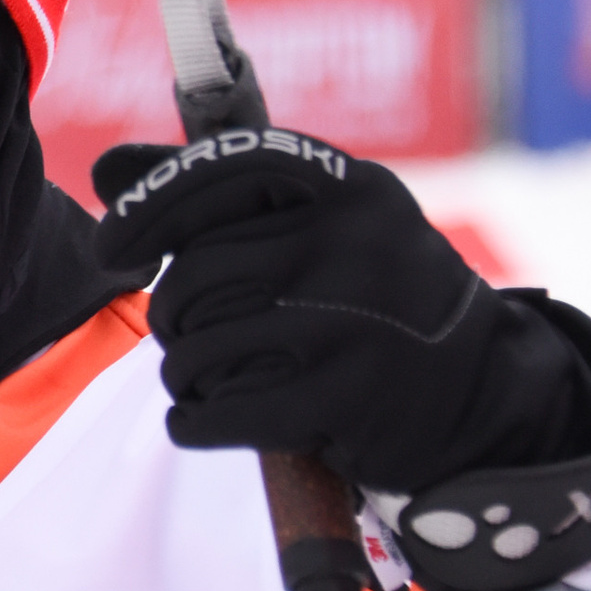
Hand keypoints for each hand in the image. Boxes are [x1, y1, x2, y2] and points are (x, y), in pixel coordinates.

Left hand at [93, 129, 590, 590]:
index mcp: (349, 187)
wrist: (485, 390)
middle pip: (196, 274)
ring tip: (205, 374)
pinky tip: (200, 417)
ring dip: (181, 371)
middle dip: (172, 313)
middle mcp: (355, 245)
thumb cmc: (372, 296)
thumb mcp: (321, 224)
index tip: (111, 246)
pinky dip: (191, 420)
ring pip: (198, 345)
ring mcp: (354, 324)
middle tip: (186, 331)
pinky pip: (219, 411)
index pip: (221, 169)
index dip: (150, 205)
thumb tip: (105, 173)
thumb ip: (215, 192)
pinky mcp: (348, 401)